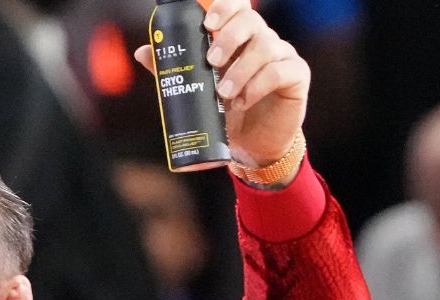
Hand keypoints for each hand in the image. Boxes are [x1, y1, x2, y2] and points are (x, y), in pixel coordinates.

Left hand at [135, 0, 308, 166]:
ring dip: (240, 70)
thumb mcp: (196, 92)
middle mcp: (263, 41)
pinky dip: (258, 86)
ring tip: (223, 94)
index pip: (238, 8)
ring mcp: (282, 56)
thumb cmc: (224, 113)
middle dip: (228, 38)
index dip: (225, 8)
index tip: (207, 24)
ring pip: (266, 47)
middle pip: (251, 21)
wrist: (250, 146)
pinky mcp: (297, 77)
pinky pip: (280, 71)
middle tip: (211, 62)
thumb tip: (142, 52)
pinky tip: (244, 101)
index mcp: (239, 38)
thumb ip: (174, 70)